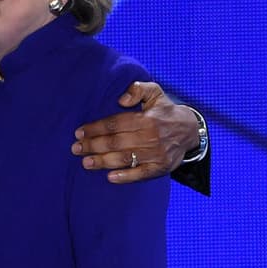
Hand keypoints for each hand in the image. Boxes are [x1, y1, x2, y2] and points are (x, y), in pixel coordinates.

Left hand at [71, 81, 198, 184]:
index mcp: (146, 118)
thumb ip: (137, 89)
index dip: (95, 128)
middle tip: (76, 149)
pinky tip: (110, 177)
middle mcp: (150, 136)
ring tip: (85, 162)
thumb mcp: (155, 92)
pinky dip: (125, 177)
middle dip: (93, 145)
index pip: (114, 124)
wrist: (190, 130)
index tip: (79, 133)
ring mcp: (155, 154)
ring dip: (103, 161)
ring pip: (124, 158)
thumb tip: (121, 100)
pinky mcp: (160, 167)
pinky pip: (141, 174)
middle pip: (116, 142)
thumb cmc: (165, 110)